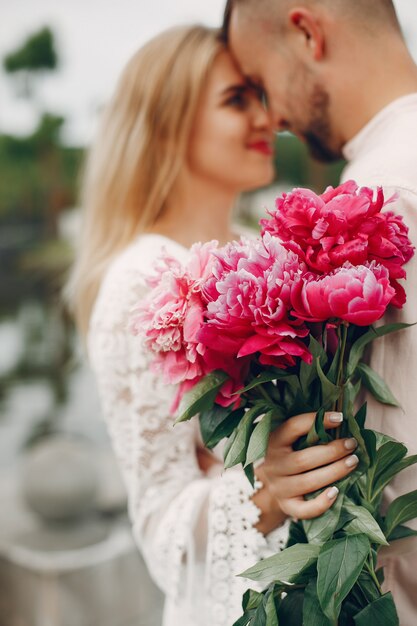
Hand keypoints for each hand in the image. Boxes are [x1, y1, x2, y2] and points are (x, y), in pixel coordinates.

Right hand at [253, 411, 358, 533]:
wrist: (267, 486)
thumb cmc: (287, 455)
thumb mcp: (289, 440)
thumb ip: (307, 432)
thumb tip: (341, 420)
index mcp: (274, 442)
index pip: (293, 427)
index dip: (315, 421)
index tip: (340, 418)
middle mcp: (274, 465)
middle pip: (303, 459)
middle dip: (332, 451)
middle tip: (352, 444)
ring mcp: (279, 488)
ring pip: (308, 482)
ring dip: (334, 472)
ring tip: (353, 462)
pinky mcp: (287, 506)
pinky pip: (304, 509)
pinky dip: (321, 503)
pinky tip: (336, 492)